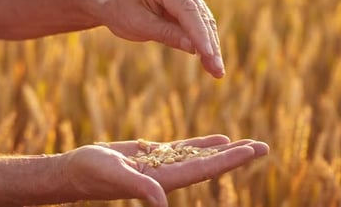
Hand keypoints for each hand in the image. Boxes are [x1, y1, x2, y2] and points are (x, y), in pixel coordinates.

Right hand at [59, 135, 268, 206]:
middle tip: (264, 146)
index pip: (205, 169)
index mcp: (164, 180)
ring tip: (245, 143)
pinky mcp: (152, 156)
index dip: (230, 160)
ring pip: (199, 156)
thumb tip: (163, 202)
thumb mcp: (115, 176)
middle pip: (210, 164)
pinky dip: (200, 144)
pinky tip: (215, 140)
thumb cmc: (90, 173)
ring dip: (222, 150)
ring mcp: (162, 165)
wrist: (76, 170)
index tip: (253, 150)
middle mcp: (168, 175)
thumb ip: (140, 187)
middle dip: (236, 155)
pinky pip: (182, 149)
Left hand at [100, 0, 224, 77]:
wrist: (111, 0)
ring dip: (211, 45)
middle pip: (199, 16)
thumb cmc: (120, 10)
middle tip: (218, 71)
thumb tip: (194, 48)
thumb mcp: (139, 25)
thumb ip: (167, 34)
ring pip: (203, 19)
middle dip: (209, 45)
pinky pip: (199, 20)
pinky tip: (210, 59)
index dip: (200, 35)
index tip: (209, 56)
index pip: (187, 10)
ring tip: (217, 71)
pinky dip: (203, 39)